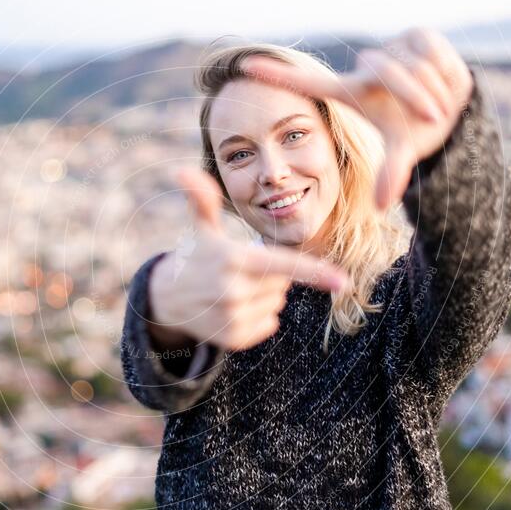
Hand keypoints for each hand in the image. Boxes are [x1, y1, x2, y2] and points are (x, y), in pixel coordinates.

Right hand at [148, 168, 347, 351]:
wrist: (166, 299)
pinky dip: (259, 317)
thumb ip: (202, 198)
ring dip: (264, 297)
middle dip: (271, 275)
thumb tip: (180, 170)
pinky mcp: (233, 339)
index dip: (316, 272)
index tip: (344, 281)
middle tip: (241, 270)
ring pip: (277, 305)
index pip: (282, 265)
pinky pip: (269, 325)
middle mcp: (233, 291)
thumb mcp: (201, 227)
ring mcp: (232, 317)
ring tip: (233, 289)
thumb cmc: (196, 257)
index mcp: (232, 259)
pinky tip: (233, 308)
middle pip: (283, 283)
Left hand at [241, 27, 473, 209]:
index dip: (277, 75)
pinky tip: (447, 83)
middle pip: (382, 71)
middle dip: (415, 97)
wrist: (455, 110)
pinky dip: (448, 74)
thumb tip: (380, 206)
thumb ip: (390, 174)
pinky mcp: (417, 33)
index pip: (308, 82)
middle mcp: (365, 68)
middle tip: (434, 117)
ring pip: (411, 63)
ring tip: (439, 105)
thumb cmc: (417, 130)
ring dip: (433, 90)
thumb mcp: (403, 151)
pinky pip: (433, 51)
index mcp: (352, 93)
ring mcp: (390, 48)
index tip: (243, 64)